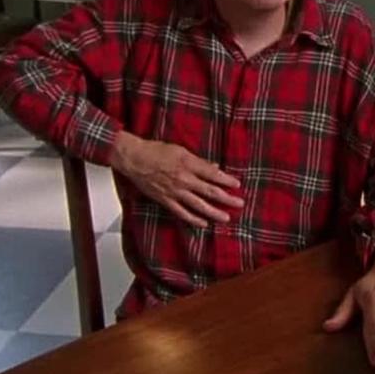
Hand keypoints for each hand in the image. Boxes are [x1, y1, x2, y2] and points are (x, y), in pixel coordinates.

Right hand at [110, 131, 243, 226]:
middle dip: (226, 198)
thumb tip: (214, 166)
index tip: (237, 185)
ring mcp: (174, 191)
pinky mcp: (165, 200)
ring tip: (226, 217)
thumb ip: (198, 160)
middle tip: (239, 203)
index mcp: (188, 164)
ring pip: (198, 205)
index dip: (226, 180)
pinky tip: (203, 223)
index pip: (212, 174)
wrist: (134, 158)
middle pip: (209, 191)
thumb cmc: (156, 150)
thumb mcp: (180, 150)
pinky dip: (193, 219)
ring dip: (214, 212)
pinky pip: (181, 212)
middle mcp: (184, 179)